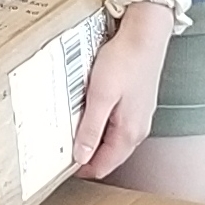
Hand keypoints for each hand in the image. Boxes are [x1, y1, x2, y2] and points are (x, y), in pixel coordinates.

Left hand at [72, 5, 171, 179]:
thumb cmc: (125, 61)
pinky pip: (116, 125)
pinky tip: (88, 113)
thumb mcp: (101, 96)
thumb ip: (91, 129)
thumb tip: (81, 157)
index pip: (103, 166)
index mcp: (129, 133)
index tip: (59, 165)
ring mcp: (139, 116)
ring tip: (71, 131)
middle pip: (109, 156)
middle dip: (86, 157)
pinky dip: (100, 125)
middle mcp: (138, 129)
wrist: (146, 34)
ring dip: (92, 140)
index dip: (81, 170)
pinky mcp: (136, 103)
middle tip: (60, 150)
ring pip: (112, 140)